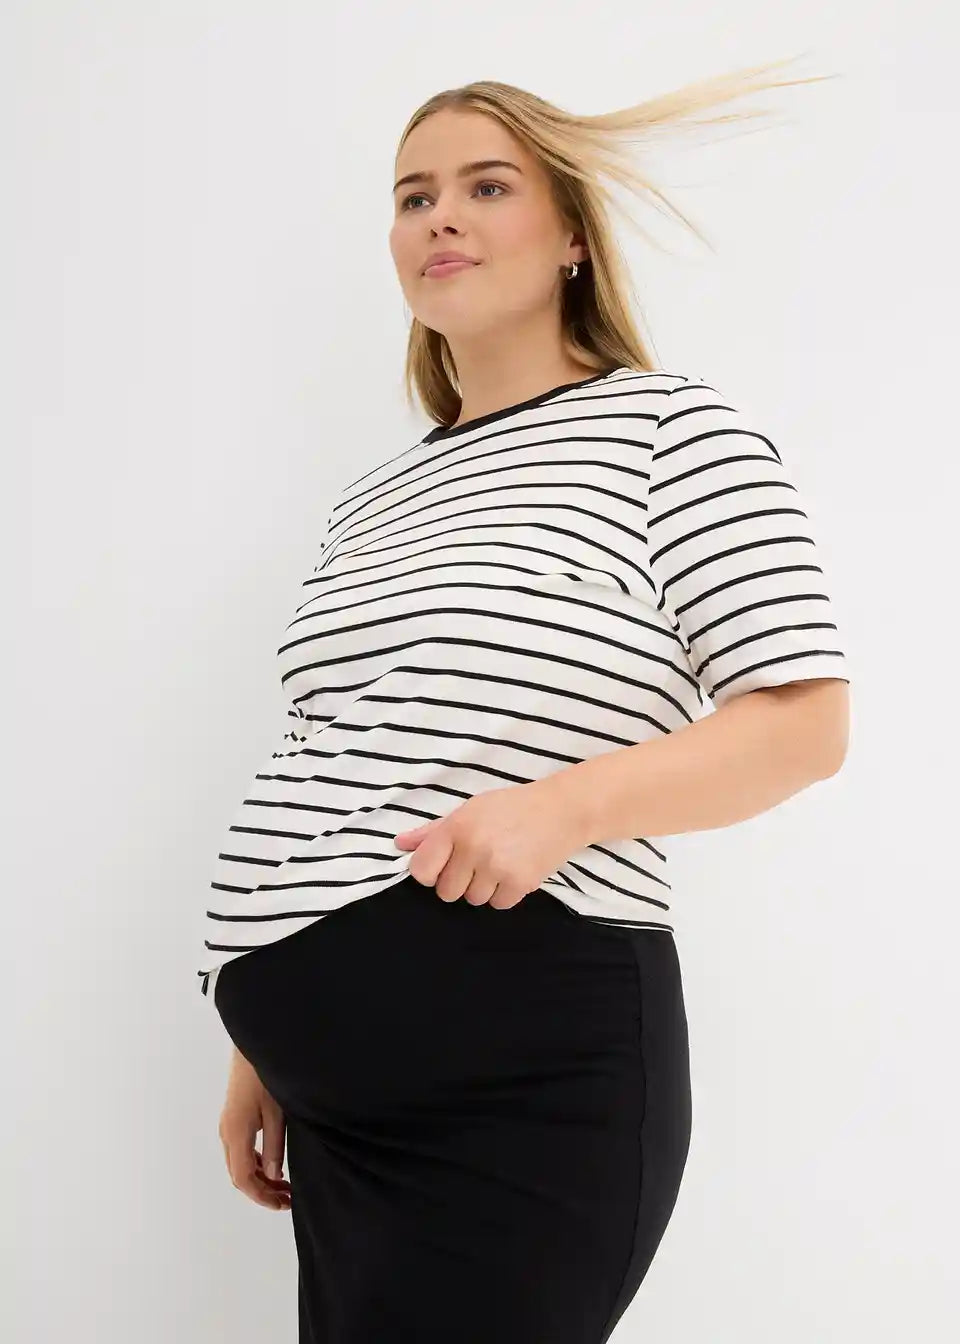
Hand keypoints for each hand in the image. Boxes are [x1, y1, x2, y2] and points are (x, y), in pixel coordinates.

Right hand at [219, 1046, 291, 1211]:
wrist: (253, 1046)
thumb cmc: (266, 1076)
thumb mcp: (277, 1113)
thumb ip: (274, 1146)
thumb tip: (273, 1176)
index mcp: (235, 1133)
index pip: (243, 1178)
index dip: (261, 1196)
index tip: (282, 1204)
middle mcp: (226, 1133)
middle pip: (239, 1175)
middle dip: (262, 1191)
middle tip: (288, 1199)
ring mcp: (227, 1126)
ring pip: (239, 1164)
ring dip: (260, 1179)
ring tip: (285, 1187)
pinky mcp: (233, 1119)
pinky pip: (241, 1151)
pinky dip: (256, 1164)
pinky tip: (273, 1167)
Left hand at [393, 777, 586, 908]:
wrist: (561, 810)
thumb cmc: (511, 807)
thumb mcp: (469, 810)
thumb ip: (433, 831)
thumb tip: (400, 844)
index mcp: (456, 828)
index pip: (422, 871)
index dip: (431, 872)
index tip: (444, 865)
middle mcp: (473, 848)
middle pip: (446, 892)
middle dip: (459, 881)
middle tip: (477, 862)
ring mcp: (497, 868)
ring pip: (473, 900)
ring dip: (483, 888)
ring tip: (499, 863)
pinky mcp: (520, 884)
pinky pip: (498, 905)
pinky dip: (504, 893)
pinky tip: (513, 871)